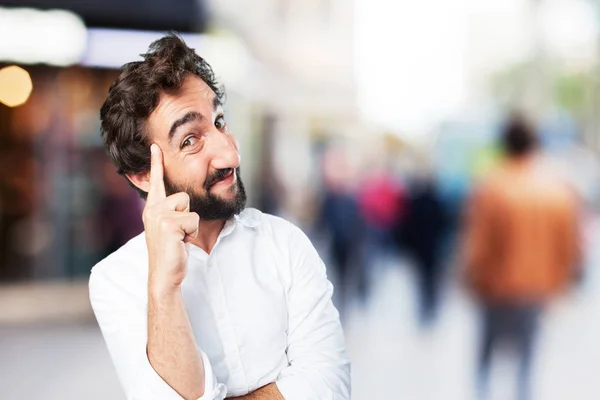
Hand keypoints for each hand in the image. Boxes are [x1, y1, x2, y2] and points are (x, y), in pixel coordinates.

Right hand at [143, 144, 198, 294]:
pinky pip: (193, 220)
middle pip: (183, 197)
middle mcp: (152, 210)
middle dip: (187, 216)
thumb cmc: (171, 252)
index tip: (156, 146)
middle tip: (178, 235)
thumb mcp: (171, 229)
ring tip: (179, 239)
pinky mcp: (168, 223)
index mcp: (152, 209)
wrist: (165, 274)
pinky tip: (181, 243)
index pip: (155, 182)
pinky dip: (192, 233)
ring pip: (189, 208)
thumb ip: (173, 213)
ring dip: (191, 225)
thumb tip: (183, 202)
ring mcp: (158, 216)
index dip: (156, 163)